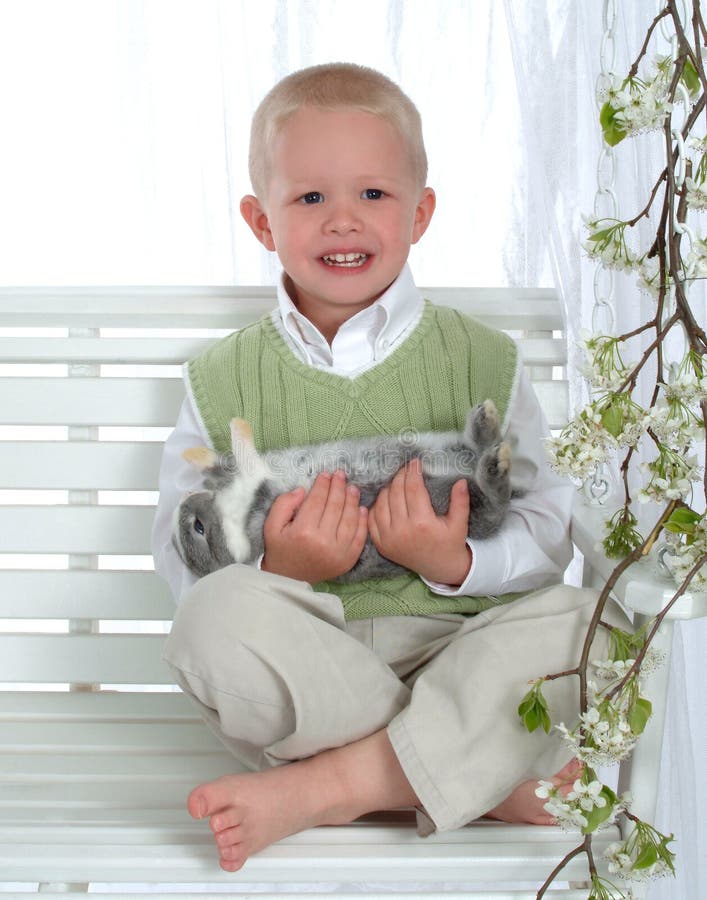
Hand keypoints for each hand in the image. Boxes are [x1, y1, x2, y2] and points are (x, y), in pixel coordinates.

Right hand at [261, 470, 367, 582]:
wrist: (289, 580)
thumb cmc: (280, 549)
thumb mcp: (271, 526)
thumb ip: (283, 504)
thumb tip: (303, 490)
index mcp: (303, 531)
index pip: (317, 501)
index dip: (323, 485)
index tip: (326, 474)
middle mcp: (323, 542)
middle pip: (335, 507)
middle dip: (338, 487)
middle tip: (340, 475)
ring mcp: (338, 553)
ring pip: (350, 519)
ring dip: (352, 501)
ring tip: (352, 488)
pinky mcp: (347, 561)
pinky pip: (359, 537)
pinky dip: (362, 521)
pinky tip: (361, 508)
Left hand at [368, 459, 472, 585]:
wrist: (440, 569)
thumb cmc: (451, 543)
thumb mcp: (460, 523)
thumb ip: (460, 501)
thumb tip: (460, 480)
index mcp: (422, 523)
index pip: (413, 488)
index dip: (413, 472)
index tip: (415, 462)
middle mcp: (402, 530)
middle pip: (395, 492)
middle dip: (400, 476)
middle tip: (406, 469)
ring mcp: (388, 538)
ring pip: (381, 503)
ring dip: (388, 489)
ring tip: (398, 483)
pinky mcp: (381, 544)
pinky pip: (371, 518)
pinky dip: (376, 506)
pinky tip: (386, 499)